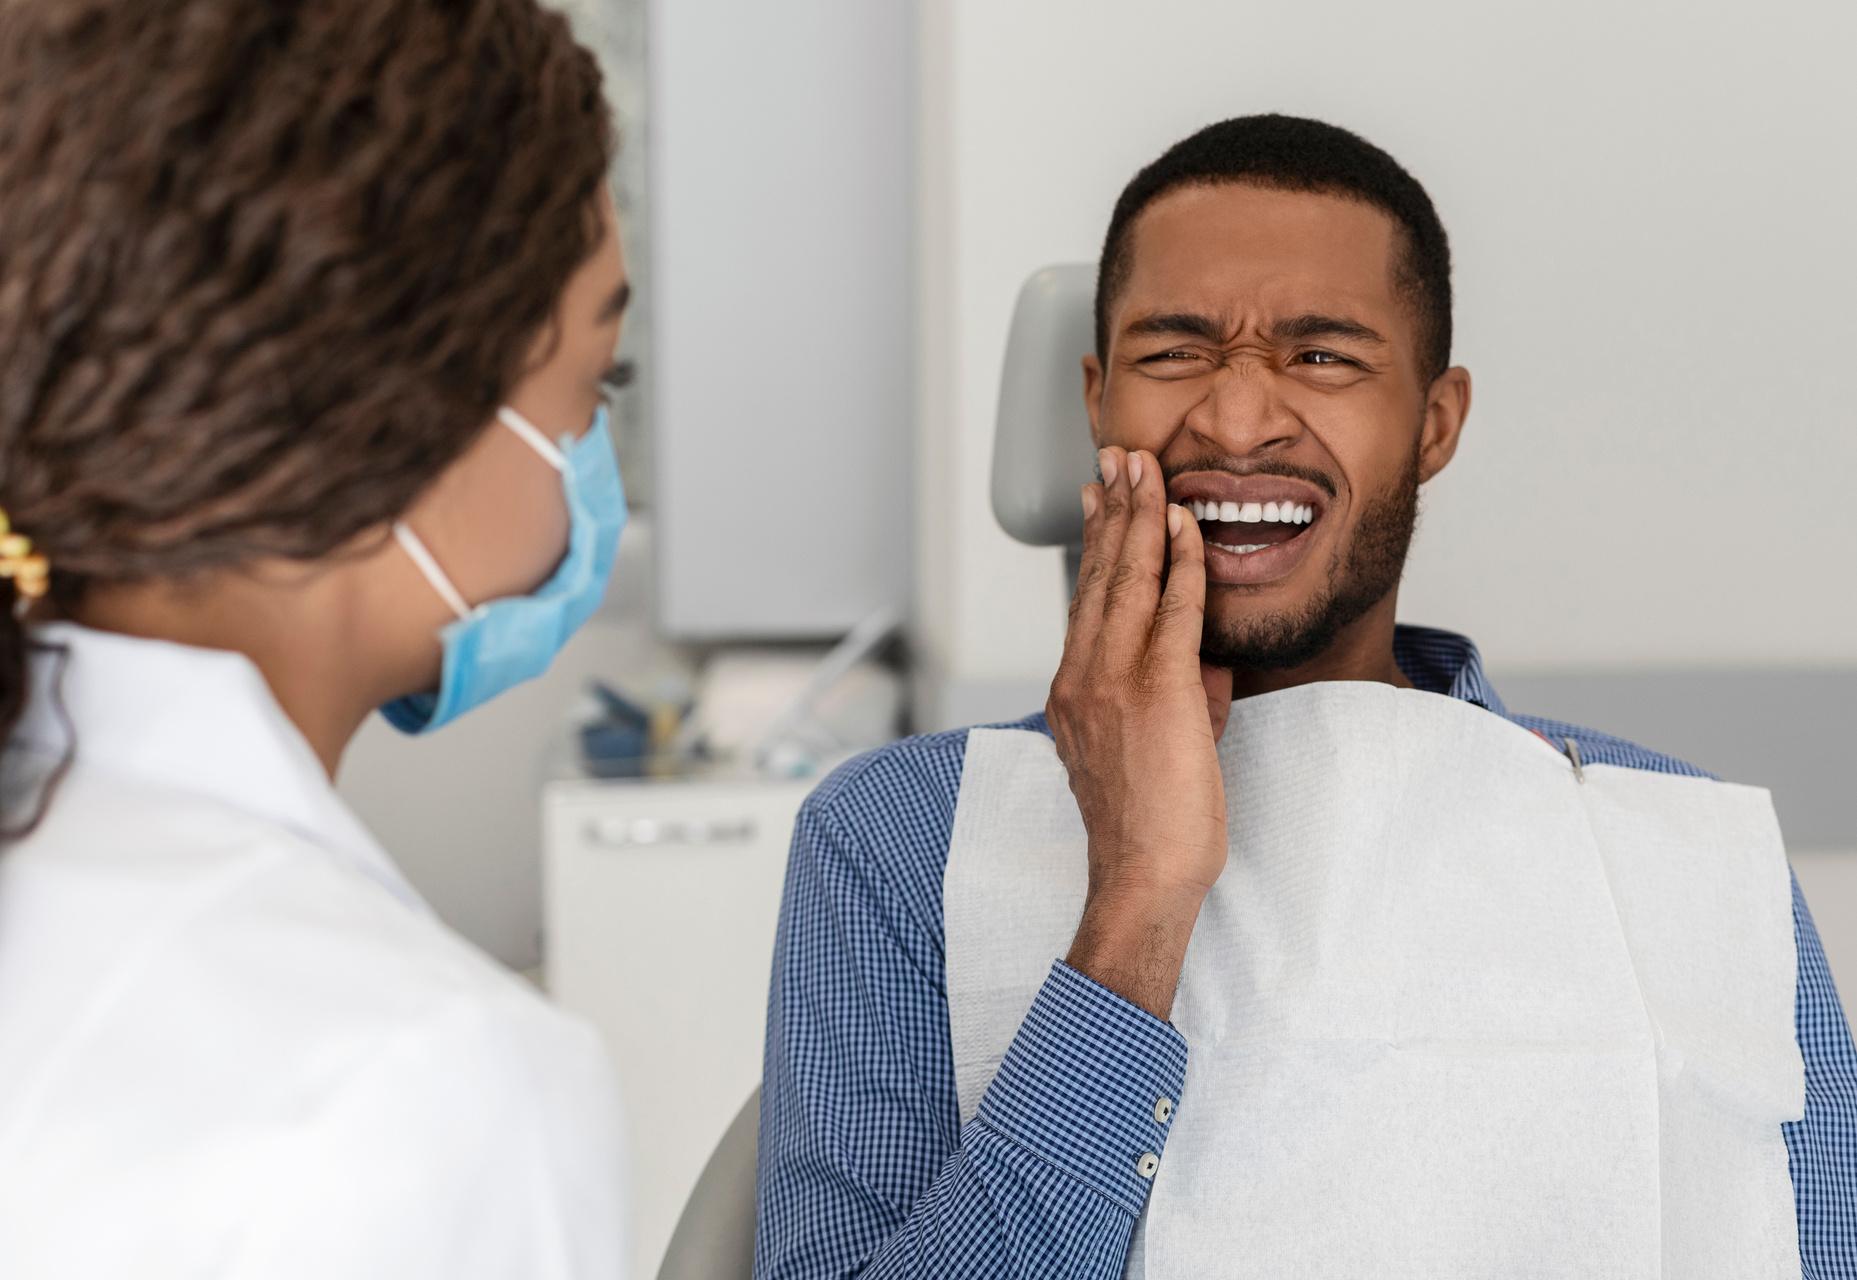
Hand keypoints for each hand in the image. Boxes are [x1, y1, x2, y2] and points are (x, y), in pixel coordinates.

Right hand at [1046, 446, 1233, 1018]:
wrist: (1142, 875)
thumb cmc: (1150, 828)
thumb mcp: (1157, 748)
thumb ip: (1179, 696)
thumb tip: (1207, 665)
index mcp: (1074, 690)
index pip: (1085, 598)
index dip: (1094, 541)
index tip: (1099, 498)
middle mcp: (1083, 676)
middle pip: (1098, 574)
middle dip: (1110, 509)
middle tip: (1116, 458)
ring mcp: (1113, 680)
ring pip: (1126, 579)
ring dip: (1139, 516)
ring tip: (1142, 468)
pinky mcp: (1155, 690)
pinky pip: (1169, 609)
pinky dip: (1177, 561)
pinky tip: (1183, 524)